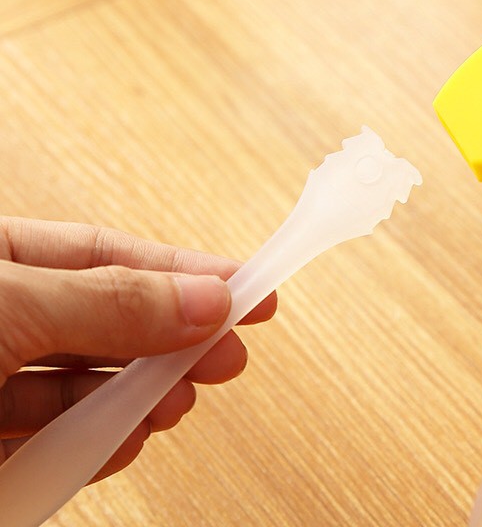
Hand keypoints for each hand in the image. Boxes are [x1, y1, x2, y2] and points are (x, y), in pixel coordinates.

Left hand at [0, 217, 276, 483]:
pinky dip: (93, 442)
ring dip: (139, 394)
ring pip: (79, 384)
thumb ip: (107, 302)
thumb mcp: (9, 306)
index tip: (245, 283)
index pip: (104, 253)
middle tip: (229, 352)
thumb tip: (204, 299)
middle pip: (103, 320)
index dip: (179, 269)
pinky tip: (127, 438)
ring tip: (180, 399)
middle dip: (171, 338)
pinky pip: (45, 442)